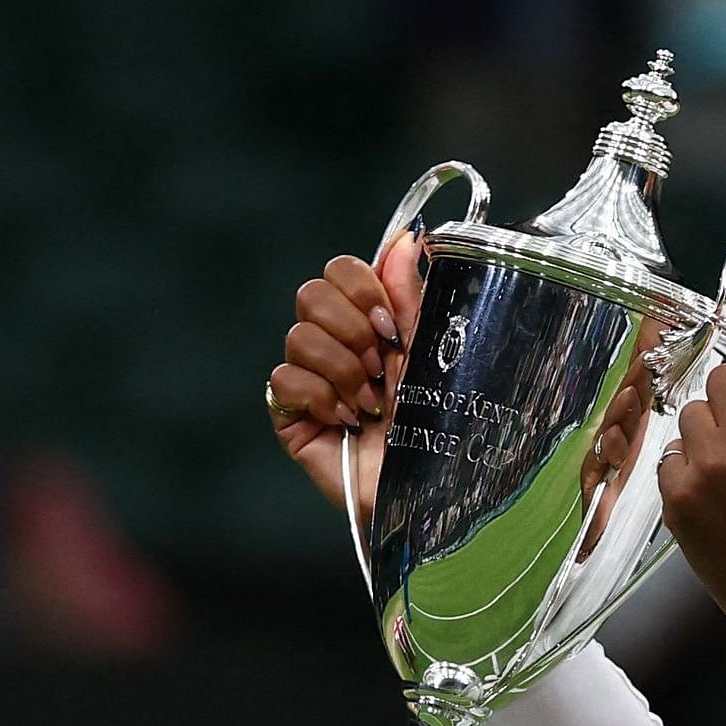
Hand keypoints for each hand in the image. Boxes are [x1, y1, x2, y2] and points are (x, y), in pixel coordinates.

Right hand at [269, 231, 423, 511]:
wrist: (433, 486)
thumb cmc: (443, 424)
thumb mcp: (434, 353)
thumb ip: (414, 298)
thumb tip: (408, 238)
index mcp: (372, 322)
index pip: (341, 270)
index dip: (361, 288)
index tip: (392, 325)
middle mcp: (336, 343)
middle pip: (311, 293)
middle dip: (353, 330)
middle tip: (383, 367)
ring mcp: (310, 377)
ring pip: (298, 336)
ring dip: (345, 371)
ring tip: (375, 405)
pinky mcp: (290, 414)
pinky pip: (283, 380)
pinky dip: (322, 399)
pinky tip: (349, 422)